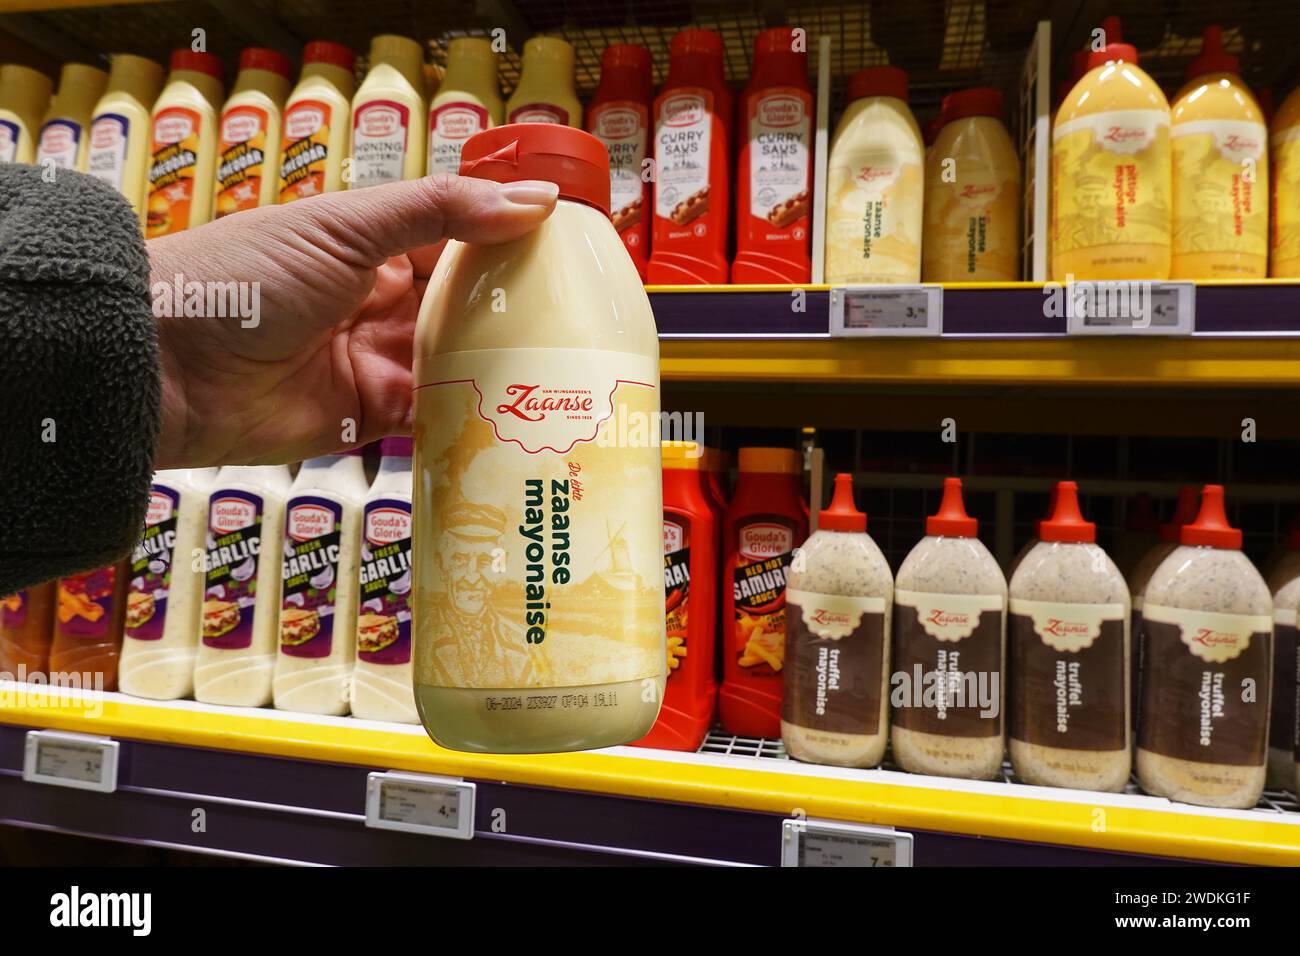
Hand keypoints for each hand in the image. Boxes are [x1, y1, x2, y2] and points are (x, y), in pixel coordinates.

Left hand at [148, 175, 558, 467]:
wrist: (167, 368)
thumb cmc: (244, 278)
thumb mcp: (346, 226)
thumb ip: (440, 212)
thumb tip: (534, 199)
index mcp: (370, 247)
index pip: (455, 242)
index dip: (507, 245)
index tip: (569, 253)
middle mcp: (378, 305)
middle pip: (463, 307)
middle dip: (513, 312)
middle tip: (581, 319)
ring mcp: (376, 363)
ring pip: (457, 363)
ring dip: (499, 365)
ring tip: (566, 367)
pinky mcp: (369, 419)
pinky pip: (434, 416)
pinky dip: (471, 414)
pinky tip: (518, 411)